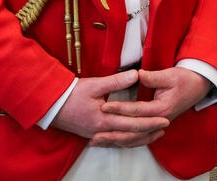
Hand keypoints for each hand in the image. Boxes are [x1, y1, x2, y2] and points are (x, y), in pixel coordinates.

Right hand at [51, 70, 167, 146]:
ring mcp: (97, 135)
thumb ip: (116, 81)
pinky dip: (127, 141)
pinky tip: (134, 139)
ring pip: (123, 141)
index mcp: (104, 119)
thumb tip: (136, 74)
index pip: (133, 123)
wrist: (51, 106)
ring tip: (155, 134)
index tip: (165, 118)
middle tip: (165, 126)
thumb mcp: (95, 84)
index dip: (150, 122)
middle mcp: (102, 131)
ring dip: (140, 138)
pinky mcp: (93, 135)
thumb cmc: (72, 94)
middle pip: (131, 135)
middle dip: (149, 131)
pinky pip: (114, 142)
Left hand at [91, 66, 211, 145]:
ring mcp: (158, 125)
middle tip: (95, 133)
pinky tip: (112, 142)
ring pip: (134, 138)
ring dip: (116, 140)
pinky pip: (138, 137)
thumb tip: (137, 75)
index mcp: (161, 108)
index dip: (119, 108)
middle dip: (113, 132)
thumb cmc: (185, 79)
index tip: (104, 107)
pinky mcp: (156, 125)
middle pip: (132, 130)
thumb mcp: (170, 74)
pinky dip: (124, 141)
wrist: (199, 86)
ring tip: (98, 141)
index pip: (136, 110)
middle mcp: (159, 120)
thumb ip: (153, 77)